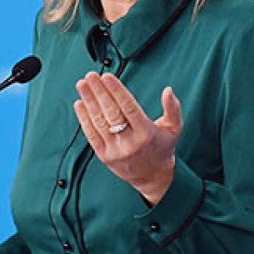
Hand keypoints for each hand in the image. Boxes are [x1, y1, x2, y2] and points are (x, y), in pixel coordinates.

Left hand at [73, 72, 182, 203]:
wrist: (153, 177)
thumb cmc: (162, 148)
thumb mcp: (174, 129)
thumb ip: (173, 108)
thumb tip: (168, 90)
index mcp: (146, 133)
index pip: (128, 107)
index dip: (116, 90)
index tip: (107, 76)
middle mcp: (130, 142)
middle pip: (111, 112)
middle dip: (99, 92)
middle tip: (91, 76)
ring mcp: (115, 150)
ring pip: (99, 122)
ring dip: (88, 101)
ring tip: (82, 85)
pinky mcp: (104, 156)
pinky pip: (91, 135)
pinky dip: (84, 118)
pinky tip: (79, 104)